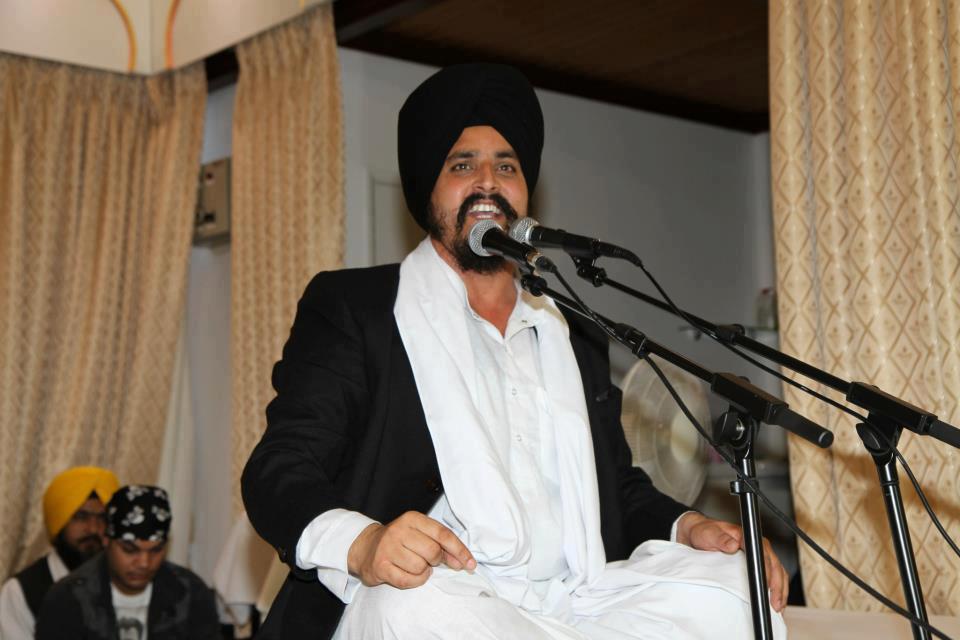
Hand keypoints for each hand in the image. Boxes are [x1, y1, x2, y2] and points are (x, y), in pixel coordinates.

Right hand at [347, 511, 476, 588]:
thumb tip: (463, 561)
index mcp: (413, 518)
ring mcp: (388, 548)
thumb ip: (442, 544)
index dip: (459, 550)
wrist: (366, 547)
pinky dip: (414, 581)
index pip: (443, 534)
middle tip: (429, 560)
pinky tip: (409, 574)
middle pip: (433, 552)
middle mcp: (399, 530)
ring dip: (424, 571)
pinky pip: (408, 581)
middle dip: (437, 560)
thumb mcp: (420, 533)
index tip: (470, 564)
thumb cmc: (400, 541)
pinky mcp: (380, 566)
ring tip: (415, 565)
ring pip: (421, 568)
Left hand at [675, 512, 788, 611]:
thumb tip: (733, 544)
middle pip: (775, 566)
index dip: (766, 572)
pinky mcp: (757, 563)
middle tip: (776, 603)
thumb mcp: (709, 534)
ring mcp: (758, 554)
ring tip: (777, 607)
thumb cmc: (705, 533)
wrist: (699, 533)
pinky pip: (773, 576)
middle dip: (778, 586)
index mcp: (747, 537)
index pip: (762, 555)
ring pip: (778, 572)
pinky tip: (773, 601)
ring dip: (780, 590)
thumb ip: (720, 538)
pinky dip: (776, 589)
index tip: (766, 585)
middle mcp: (756, 545)